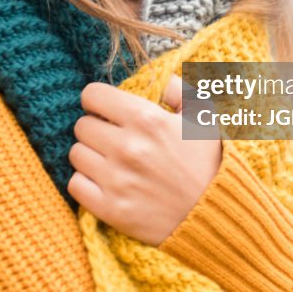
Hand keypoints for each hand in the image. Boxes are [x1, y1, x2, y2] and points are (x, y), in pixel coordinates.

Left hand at [68, 75, 222, 245]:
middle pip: (82, 125)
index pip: (92, 95)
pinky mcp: (111, 209)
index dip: (99, 100)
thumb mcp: (203, 114)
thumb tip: (152, 77)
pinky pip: (75, 185)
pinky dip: (86, 183)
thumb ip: (175, 87)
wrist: (217, 214)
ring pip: (76, 154)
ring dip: (91, 155)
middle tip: (114, 138)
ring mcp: (116, 180)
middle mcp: (127, 148)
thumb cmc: (209, 161)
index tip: (108, 110)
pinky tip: (106, 182)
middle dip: (96, 128)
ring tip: (112, 161)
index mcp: (147, 119)